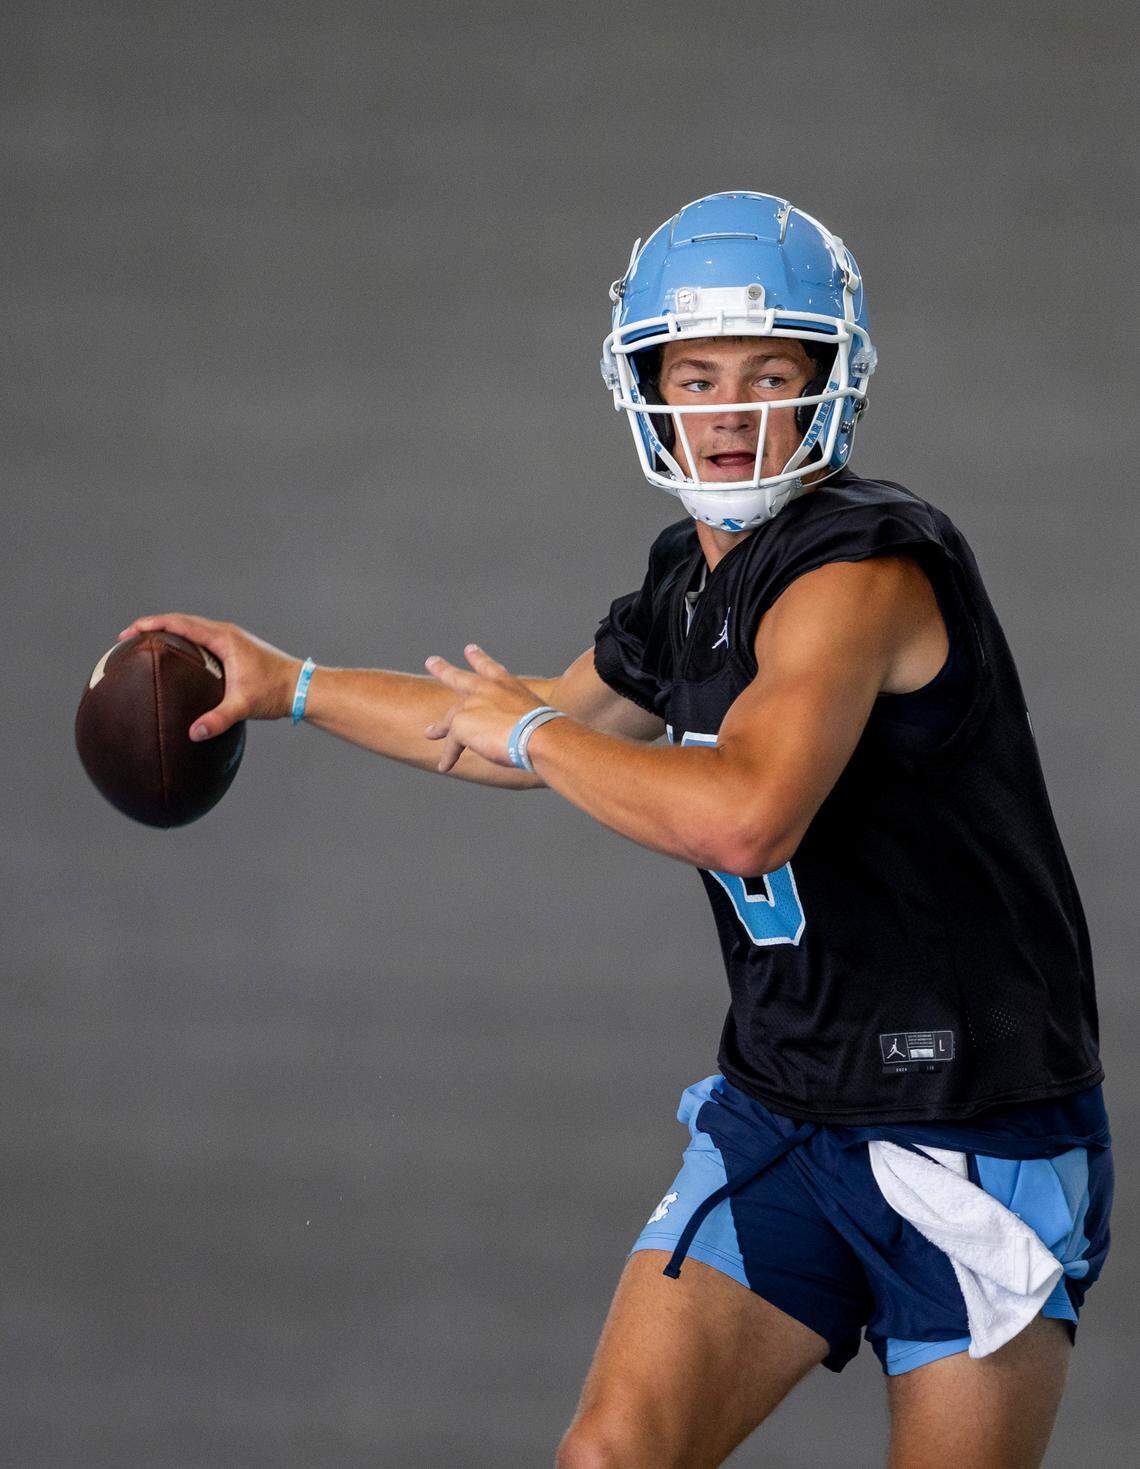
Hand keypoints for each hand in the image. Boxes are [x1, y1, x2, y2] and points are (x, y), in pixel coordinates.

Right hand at [116, 612, 302, 740]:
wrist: (302, 687)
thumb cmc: (275, 692)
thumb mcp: (244, 706)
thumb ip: (218, 719)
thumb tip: (193, 734)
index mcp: (224, 638)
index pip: (180, 623)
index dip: (152, 624)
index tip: (130, 632)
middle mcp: (225, 633)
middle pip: (181, 621)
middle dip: (153, 626)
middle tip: (127, 638)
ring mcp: (230, 639)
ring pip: (191, 628)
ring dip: (167, 632)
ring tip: (144, 645)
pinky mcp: (234, 649)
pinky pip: (201, 639)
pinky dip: (182, 642)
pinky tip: (173, 659)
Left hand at [423, 643, 548, 773]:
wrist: (540, 737)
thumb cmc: (548, 731)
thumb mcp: (535, 717)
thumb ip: (521, 720)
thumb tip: (519, 738)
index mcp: (507, 685)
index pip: (490, 668)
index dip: (479, 658)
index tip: (469, 648)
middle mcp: (487, 689)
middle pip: (459, 678)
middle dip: (444, 670)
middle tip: (431, 661)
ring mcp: (472, 704)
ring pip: (450, 718)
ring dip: (438, 727)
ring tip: (429, 732)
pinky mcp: (461, 724)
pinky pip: (452, 745)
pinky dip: (449, 757)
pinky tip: (445, 766)